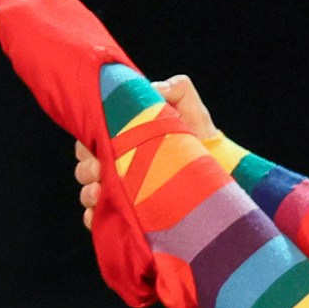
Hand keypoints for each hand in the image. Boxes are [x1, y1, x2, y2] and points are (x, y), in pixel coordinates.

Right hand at [71, 74, 217, 230]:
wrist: (224, 176)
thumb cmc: (204, 143)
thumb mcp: (193, 112)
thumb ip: (178, 90)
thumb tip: (156, 88)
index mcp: (124, 142)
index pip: (92, 139)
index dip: (87, 143)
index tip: (96, 148)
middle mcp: (119, 167)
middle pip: (84, 166)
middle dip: (85, 168)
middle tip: (99, 171)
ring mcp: (123, 193)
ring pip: (89, 192)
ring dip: (88, 193)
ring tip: (101, 193)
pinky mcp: (129, 216)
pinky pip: (101, 219)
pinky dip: (94, 218)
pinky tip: (99, 215)